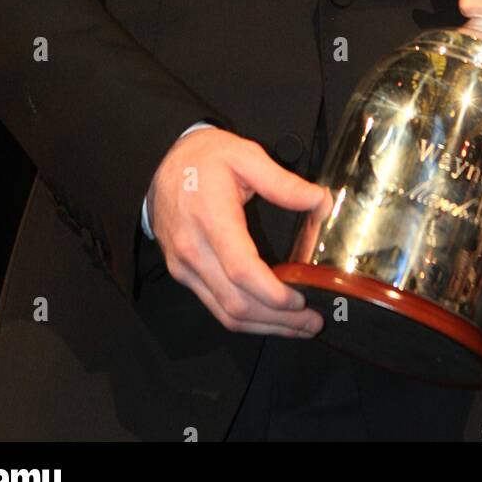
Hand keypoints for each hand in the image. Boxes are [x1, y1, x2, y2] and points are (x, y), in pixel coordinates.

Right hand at [146, 127, 329, 336]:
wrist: (161, 163)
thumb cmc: (204, 158)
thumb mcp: (246, 155)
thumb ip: (283, 182)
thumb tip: (321, 201)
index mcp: (210, 218)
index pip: (241, 270)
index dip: (273, 293)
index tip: (302, 300)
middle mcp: (193, 250)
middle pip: (236, 303)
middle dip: (278, 320)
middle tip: (313, 322)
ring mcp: (185, 267)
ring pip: (225, 313)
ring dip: (265, 326)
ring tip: (299, 325)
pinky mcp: (183, 274)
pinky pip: (215, 306)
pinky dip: (246, 318)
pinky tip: (270, 316)